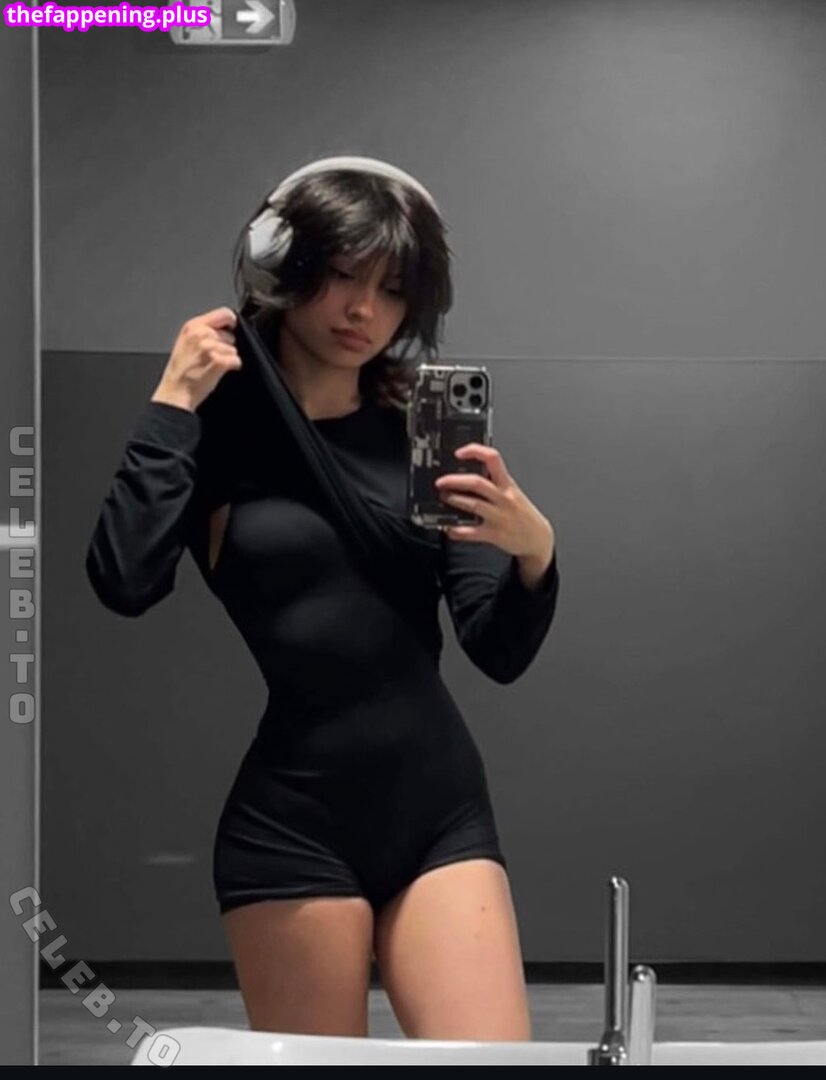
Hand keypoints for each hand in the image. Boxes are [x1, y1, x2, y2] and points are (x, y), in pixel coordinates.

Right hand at [151, 306, 240, 412]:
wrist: (175, 392)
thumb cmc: (179, 371)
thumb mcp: (185, 342)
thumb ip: (202, 331)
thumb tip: (221, 328)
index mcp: (192, 326)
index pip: (223, 313)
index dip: (230, 322)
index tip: (230, 328)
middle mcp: (201, 334)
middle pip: (230, 334)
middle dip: (225, 345)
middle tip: (211, 357)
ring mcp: (210, 347)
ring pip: (233, 349)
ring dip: (227, 358)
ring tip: (211, 365)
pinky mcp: (218, 362)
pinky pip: (236, 361)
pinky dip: (232, 367)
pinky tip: (218, 372)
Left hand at [434, 444, 555, 563]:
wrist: (538, 538)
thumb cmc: (522, 513)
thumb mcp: (513, 491)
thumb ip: (495, 482)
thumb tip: (467, 474)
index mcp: (507, 484)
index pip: (493, 459)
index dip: (475, 452)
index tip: (459, 453)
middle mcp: (504, 498)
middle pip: (477, 483)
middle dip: (455, 480)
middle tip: (441, 482)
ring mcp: (499, 516)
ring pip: (473, 505)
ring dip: (454, 500)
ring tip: (443, 498)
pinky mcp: (495, 534)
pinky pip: (472, 532)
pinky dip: (457, 530)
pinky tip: (449, 528)